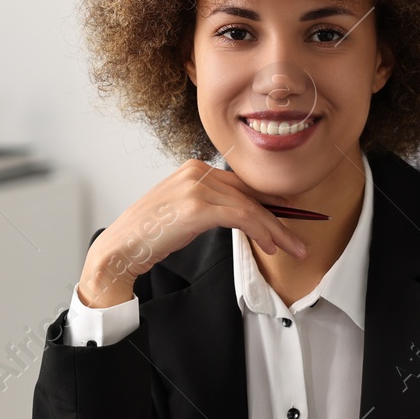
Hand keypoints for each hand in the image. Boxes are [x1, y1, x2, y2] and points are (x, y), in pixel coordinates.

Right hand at [76, 159, 309, 308]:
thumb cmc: (149, 236)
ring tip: (292, 247)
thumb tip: (245, 216)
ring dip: (275, 229)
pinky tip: (269, 244)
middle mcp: (196, 171)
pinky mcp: (196, 206)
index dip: (270, 201)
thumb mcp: (184, 214)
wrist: (120, 249)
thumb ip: (211, 206)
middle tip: (299, 236)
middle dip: (279, 216)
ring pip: (249, 206)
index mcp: (194, 169)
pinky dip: (259, 230)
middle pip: (249, 193)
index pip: (242, 184)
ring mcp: (195, 187)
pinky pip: (240, 217)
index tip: (291, 215)